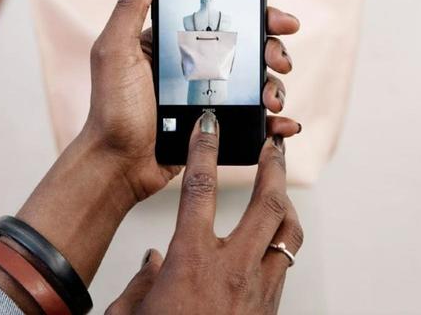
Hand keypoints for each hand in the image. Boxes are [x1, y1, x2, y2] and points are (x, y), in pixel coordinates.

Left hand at [83, 0, 301, 201]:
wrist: (118, 163)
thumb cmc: (111, 107)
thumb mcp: (115, 50)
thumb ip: (131, 7)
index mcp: (175, 42)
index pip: (222, 19)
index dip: (255, 13)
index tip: (277, 16)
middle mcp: (195, 64)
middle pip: (248, 47)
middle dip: (273, 48)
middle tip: (278, 57)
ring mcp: (208, 95)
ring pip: (256, 81)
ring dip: (275, 85)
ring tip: (272, 99)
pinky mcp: (216, 124)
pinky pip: (253, 118)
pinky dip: (274, 121)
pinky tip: (284, 124)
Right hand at [106, 114, 302, 314]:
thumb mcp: (132, 312)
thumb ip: (143, 279)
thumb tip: (155, 258)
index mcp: (191, 261)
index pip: (199, 189)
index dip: (204, 149)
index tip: (209, 124)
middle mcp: (232, 269)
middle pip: (266, 202)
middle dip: (273, 166)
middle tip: (273, 143)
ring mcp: (257, 290)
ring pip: (287, 231)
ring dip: (285, 201)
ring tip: (279, 183)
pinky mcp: (269, 309)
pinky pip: (284, 261)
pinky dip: (282, 237)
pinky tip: (272, 234)